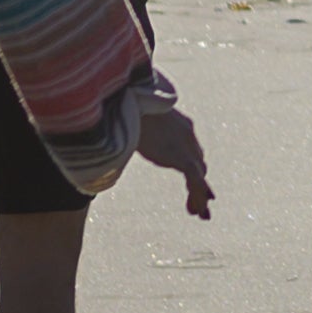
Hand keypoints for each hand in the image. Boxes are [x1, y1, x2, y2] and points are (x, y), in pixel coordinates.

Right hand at [130, 90, 214, 218]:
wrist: (128, 98)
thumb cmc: (123, 105)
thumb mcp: (131, 119)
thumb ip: (131, 129)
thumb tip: (108, 136)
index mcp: (177, 123)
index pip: (191, 148)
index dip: (194, 165)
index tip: (197, 180)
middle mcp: (186, 133)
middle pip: (198, 161)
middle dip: (200, 183)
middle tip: (203, 202)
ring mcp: (186, 144)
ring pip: (199, 174)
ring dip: (200, 196)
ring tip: (201, 214)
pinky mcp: (182, 156)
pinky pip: (195, 180)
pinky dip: (197, 196)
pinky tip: (195, 210)